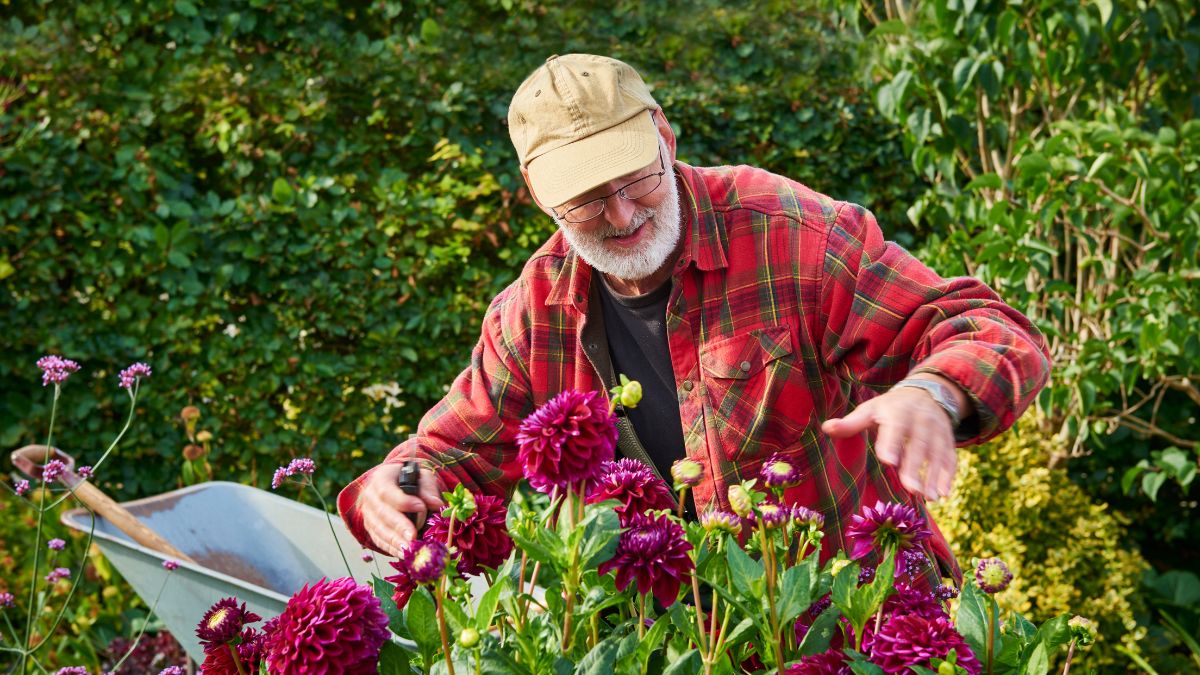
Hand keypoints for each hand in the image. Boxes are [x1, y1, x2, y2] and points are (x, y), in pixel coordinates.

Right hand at [360, 463, 444, 556]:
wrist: (397, 484)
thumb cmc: (412, 480)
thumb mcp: (421, 477)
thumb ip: (428, 489)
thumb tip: (436, 504)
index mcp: (381, 478)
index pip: (387, 491)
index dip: (403, 501)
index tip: (421, 507)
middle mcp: (370, 496)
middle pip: (382, 513)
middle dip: (399, 526)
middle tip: (413, 537)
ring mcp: (368, 514)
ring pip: (379, 529)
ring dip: (395, 541)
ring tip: (409, 549)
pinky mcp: (370, 528)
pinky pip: (379, 539)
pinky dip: (391, 548)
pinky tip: (404, 554)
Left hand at [821, 385, 958, 500]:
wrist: (924, 393)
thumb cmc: (889, 408)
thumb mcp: (870, 410)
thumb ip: (851, 423)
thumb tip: (826, 428)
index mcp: (896, 411)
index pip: (895, 426)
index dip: (892, 442)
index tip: (887, 461)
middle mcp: (920, 419)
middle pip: (918, 444)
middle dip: (915, 466)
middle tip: (911, 489)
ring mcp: (937, 429)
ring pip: (937, 452)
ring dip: (934, 476)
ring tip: (929, 497)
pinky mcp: (947, 439)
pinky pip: (950, 456)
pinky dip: (948, 475)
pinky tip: (942, 494)